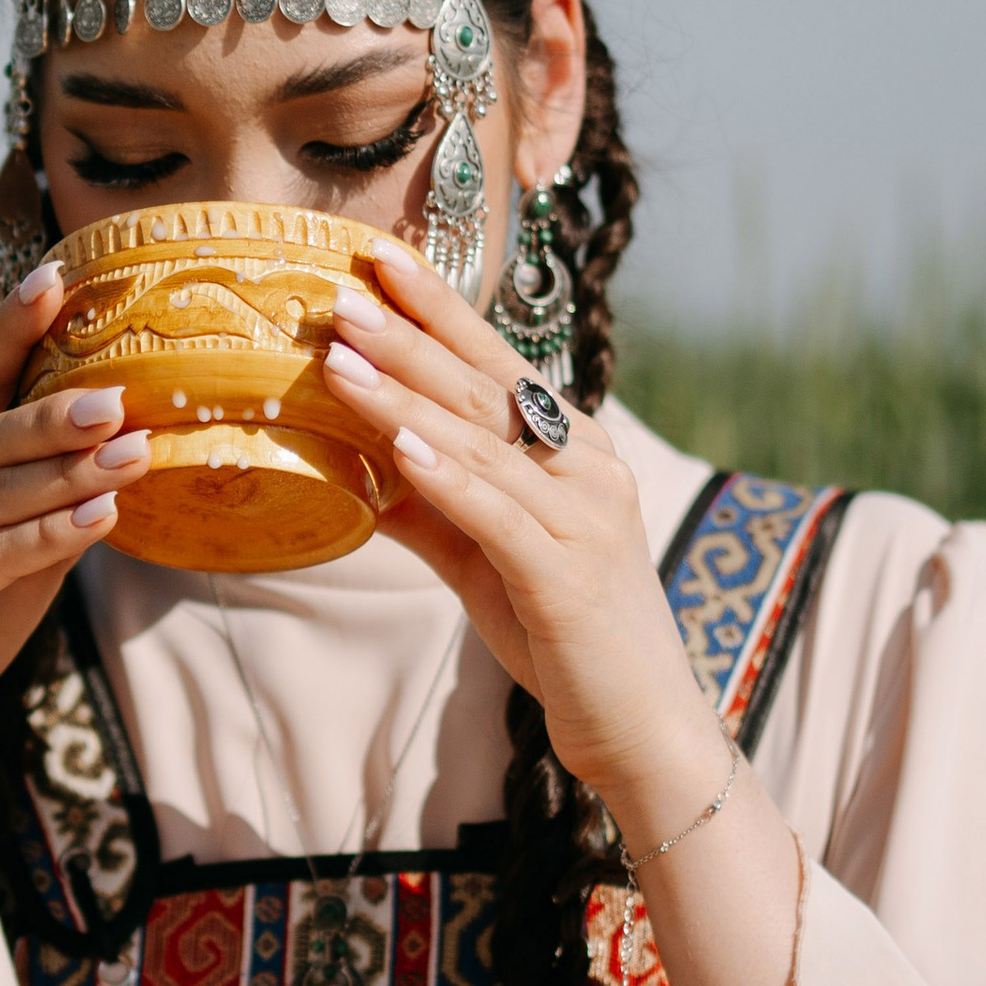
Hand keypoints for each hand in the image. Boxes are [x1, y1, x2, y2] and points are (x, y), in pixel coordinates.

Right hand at [0, 265, 149, 786]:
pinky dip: (50, 534)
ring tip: (136, 453)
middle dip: (57, 412)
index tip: (58, 279)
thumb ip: (44, 487)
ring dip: (70, 475)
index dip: (10, 330)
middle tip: (122, 394)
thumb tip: (127, 432)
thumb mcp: (5, 538)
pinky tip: (101, 515)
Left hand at [322, 240, 727, 852]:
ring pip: (482, 442)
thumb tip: (360, 470)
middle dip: (410, 336)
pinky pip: (498, 513)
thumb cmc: (565, 637)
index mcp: (577, 450)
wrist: (642, 727)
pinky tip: (399, 444)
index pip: (498, 363)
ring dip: (407, 395)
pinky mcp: (569, 577)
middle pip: (486, 388)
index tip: (380, 258)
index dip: (439, 310)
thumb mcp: (488, 560)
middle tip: (343, 289)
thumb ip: (433, 511)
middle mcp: (590, 469)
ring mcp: (585, 519)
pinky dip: (447, 476)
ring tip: (343, 356)